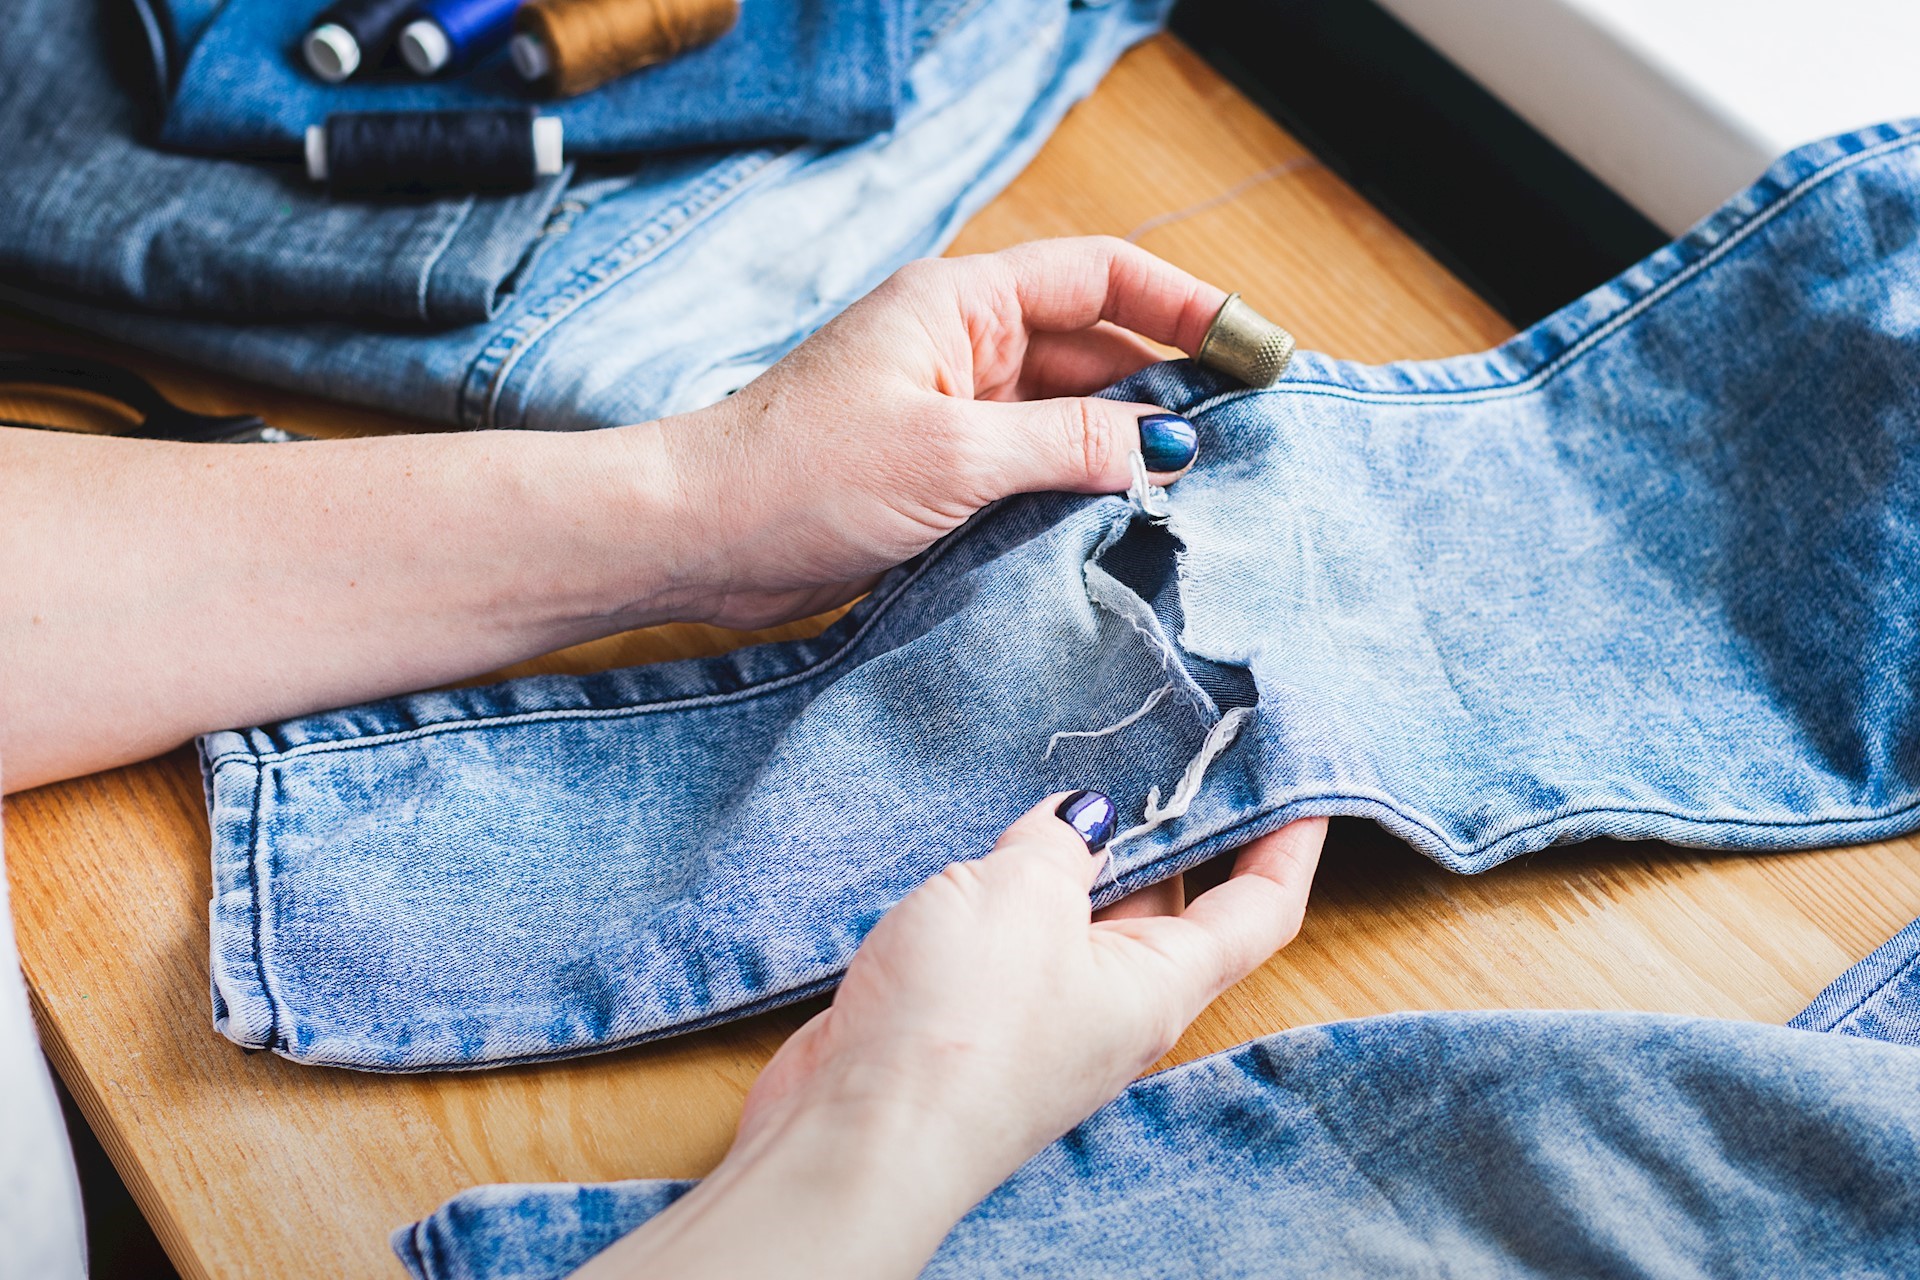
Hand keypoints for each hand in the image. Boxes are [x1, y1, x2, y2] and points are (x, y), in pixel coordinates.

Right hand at [578, 798, 1324, 1278]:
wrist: (856, 1133)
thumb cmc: (960, 1026)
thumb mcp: (1024, 898)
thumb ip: (1059, 843)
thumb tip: (1083, 818)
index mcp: (1159, 981)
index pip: (1257, 909)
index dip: (1287, 842)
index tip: (1300, 779)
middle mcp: (1115, 1002)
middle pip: (1174, 904)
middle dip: (1174, 827)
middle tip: (1168, 741)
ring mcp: (1045, 1012)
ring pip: (1085, 913)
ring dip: (1083, 849)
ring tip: (1074, 765)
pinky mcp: (977, 1013)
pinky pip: (1018, 933)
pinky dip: (1015, 882)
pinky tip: (988, 837)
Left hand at [649, 237, 1227, 628]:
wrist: (697, 540)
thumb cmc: (798, 474)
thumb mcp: (949, 455)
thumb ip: (1064, 443)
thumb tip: (1162, 448)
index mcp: (961, 305)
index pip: (1099, 276)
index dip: (1184, 304)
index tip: (1252, 347)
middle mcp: (962, 348)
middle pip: (1095, 348)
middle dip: (1169, 384)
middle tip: (1246, 435)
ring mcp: (952, 412)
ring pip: (1069, 416)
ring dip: (1126, 446)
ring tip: (1201, 488)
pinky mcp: (940, 474)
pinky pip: (1034, 468)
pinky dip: (1080, 488)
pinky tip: (1127, 521)